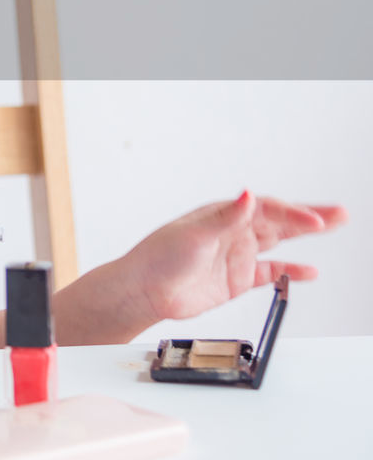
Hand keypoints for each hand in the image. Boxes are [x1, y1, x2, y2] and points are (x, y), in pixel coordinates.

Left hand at [125, 190, 347, 322]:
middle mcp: (233, 232)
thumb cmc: (160, 257)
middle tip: (339, 213)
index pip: (266, 209)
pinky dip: (290, 272)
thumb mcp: (194, 234)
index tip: (317, 221)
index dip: (293, 213)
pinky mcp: (236, 279)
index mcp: (223, 215)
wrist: (145, 291)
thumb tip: (247, 195)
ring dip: (305, 237)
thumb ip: (226, 218)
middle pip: (279, 221)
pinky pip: (270, 272)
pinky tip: (309, 271)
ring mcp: (236, 255)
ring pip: (279, 242)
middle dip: (309, 216)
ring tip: (332, 228)